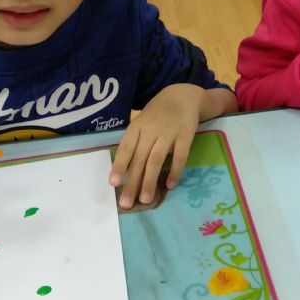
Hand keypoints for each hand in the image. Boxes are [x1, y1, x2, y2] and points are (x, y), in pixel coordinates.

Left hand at [109, 84, 203, 208]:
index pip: (126, 148)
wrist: (182, 96)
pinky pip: (180, 157)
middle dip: (132, 182)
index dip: (119, 165)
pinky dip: (175, 171)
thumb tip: (123, 171)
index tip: (113, 183)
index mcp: (137, 127)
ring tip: (145, 199)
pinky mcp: (185, 136)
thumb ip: (135, 143)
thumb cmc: (157, 114)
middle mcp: (151, 130)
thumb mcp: (142, 123)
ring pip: (156, 160)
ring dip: (150, 181)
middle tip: (126, 203)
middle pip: (139, 159)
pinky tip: (170, 186)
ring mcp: (168, 133)